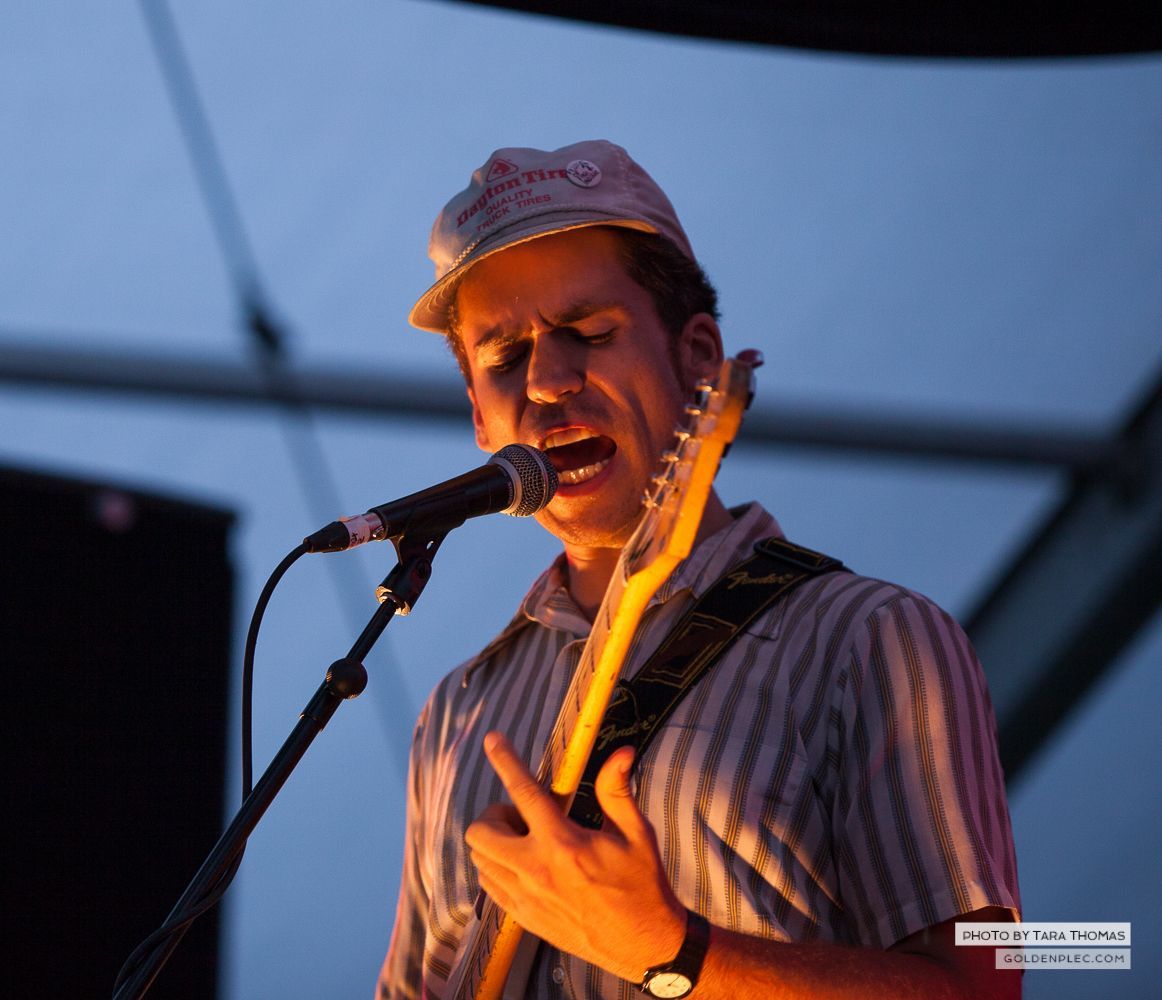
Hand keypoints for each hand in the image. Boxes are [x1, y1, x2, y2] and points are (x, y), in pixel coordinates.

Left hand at [464, 732, 687, 981]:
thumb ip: (618, 792)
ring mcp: (527, 898)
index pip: (524, 793)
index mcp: (564, 843)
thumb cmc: (643, 885)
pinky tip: (525, 865)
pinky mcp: (524, 919)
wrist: (644, 945)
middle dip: (496, 814)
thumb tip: (621, 752)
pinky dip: (497, 868)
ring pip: (480, 859)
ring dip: (494, 842)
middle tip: (523, 817)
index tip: (492, 740)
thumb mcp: (637, 834)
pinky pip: (489, 886)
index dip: (505, 760)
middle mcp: (537, 871)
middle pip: (481, 831)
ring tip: (526, 842)